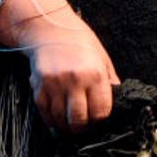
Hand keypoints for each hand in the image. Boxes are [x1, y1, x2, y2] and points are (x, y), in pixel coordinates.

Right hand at [0, 0, 120, 131]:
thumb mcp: (101, 57)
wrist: (49, 28)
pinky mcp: (38, 86)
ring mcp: (54, 84)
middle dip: (83, 128)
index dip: (100, 120)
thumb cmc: (78, 41)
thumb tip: (117, 101)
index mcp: (94, 73)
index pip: (100, 111)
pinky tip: (57, 117)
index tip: (98, 119)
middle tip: (84, 126)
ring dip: (66, 127)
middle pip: (79, 120)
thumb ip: (109, 81)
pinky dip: (51, 120)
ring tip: (70, 124)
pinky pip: (45, 113)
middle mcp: (74, 80)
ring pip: (60, 120)